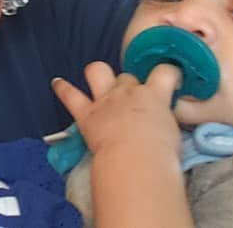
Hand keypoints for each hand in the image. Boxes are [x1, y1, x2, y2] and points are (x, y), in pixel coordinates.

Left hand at [52, 61, 182, 160]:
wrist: (136, 162)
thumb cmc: (160, 156)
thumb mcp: (175, 135)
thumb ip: (166, 121)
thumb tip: (164, 125)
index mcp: (155, 96)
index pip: (164, 72)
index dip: (167, 72)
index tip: (168, 77)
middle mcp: (128, 93)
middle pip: (127, 77)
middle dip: (130, 86)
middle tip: (132, 101)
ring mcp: (105, 101)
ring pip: (97, 71)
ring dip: (99, 74)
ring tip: (99, 80)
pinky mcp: (87, 114)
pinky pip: (69, 94)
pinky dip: (62, 88)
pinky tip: (57, 83)